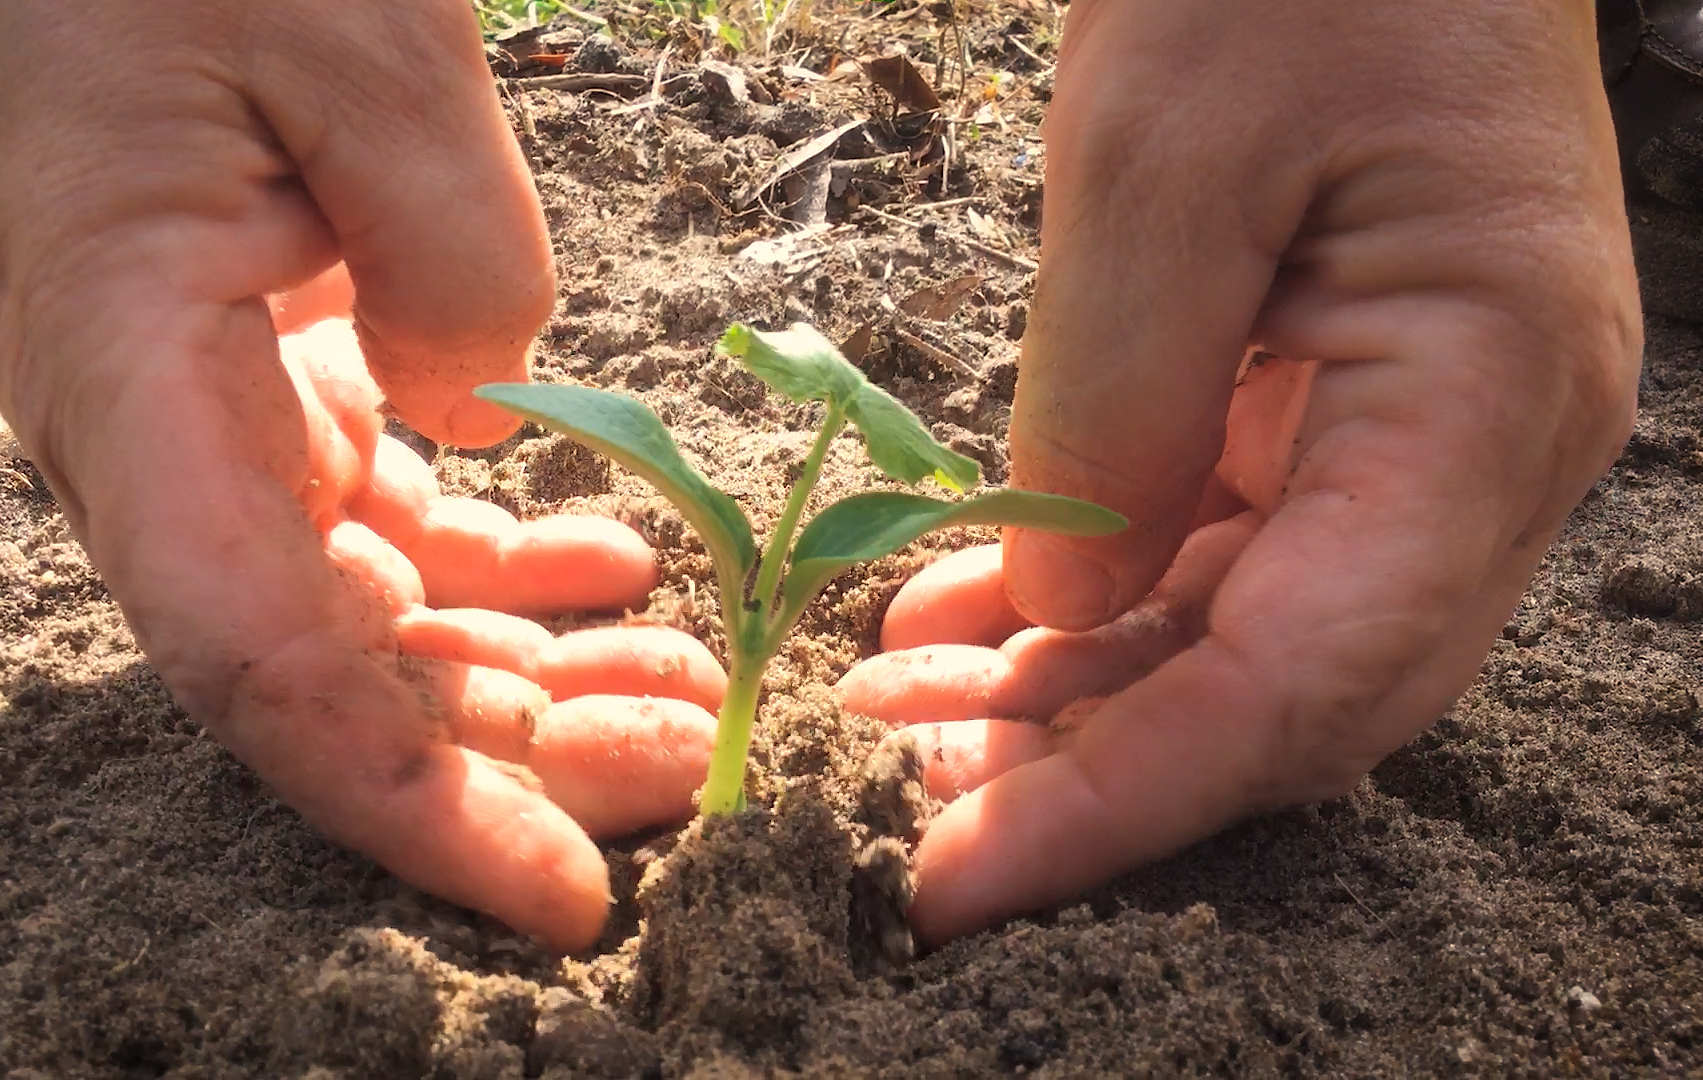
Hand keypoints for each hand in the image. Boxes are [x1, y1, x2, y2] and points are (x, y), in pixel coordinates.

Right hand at [0, 0, 718, 949]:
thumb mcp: (366, 51)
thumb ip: (454, 257)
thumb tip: (488, 424)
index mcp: (124, 370)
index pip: (261, 662)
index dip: (415, 799)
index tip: (569, 890)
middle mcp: (141, 430)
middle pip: (325, 665)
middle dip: (508, 746)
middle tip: (689, 757)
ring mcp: (199, 408)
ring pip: (361, 607)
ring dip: (520, 666)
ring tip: (684, 681)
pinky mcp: (259, 374)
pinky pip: (379, 513)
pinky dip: (496, 564)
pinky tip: (613, 568)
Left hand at [841, 0, 1640, 944]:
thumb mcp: (1160, 165)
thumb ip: (1112, 412)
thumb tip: (1059, 616)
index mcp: (1484, 401)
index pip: (1301, 685)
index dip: (1121, 802)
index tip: (959, 880)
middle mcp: (1480, 451)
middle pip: (1287, 696)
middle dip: (1090, 769)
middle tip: (904, 801)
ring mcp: (1421, 430)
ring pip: (1245, 636)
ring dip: (1073, 694)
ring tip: (902, 716)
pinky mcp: (1345, 400)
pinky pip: (1223, 547)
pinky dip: (1091, 599)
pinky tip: (966, 619)